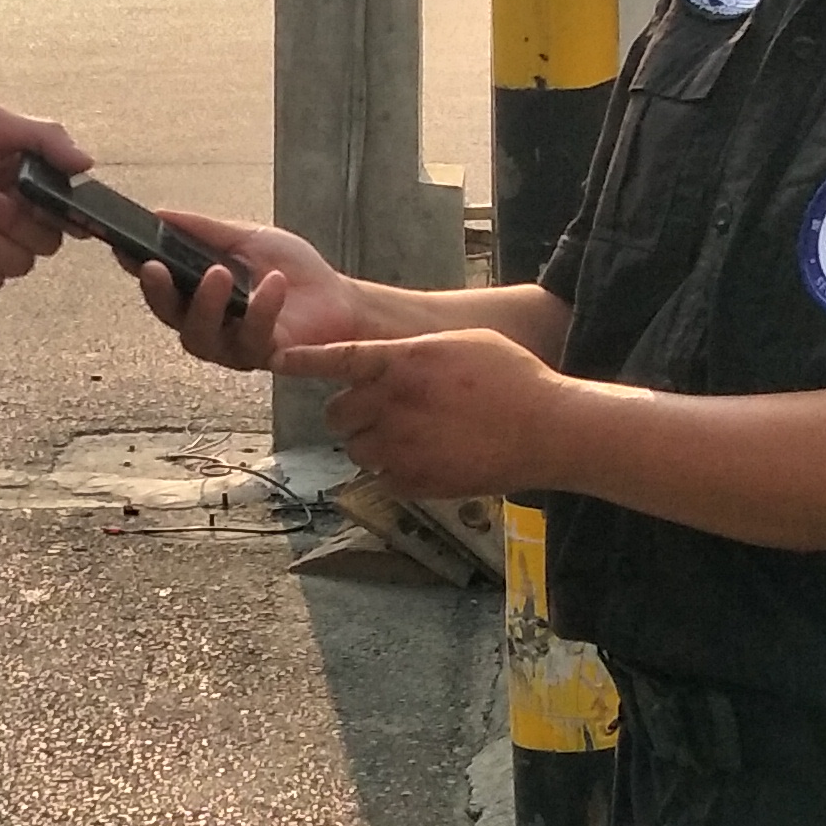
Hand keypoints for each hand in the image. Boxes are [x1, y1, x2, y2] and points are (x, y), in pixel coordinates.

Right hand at [137, 209, 356, 373]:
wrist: (338, 297)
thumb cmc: (290, 269)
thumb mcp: (245, 238)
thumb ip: (203, 231)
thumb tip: (158, 214)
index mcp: (197, 296)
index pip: (159, 286)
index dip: (138, 271)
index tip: (124, 249)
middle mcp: (207, 326)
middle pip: (170, 318)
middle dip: (159, 293)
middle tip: (157, 267)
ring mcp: (232, 347)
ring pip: (201, 338)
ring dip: (206, 305)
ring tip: (218, 273)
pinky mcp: (263, 359)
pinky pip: (252, 339)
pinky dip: (261, 309)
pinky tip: (272, 284)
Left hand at [277, 330, 570, 502]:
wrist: (549, 429)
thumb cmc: (513, 378)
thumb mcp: (461, 343)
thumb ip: (413, 352)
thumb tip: (383, 362)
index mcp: (405, 362)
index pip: (337, 358)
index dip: (302, 359)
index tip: (276, 359)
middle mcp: (395, 404)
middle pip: (337, 413)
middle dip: (351, 413)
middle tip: (382, 411)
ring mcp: (402, 447)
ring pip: (355, 448)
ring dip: (369, 443)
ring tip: (409, 436)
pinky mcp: (415, 482)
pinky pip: (380, 478)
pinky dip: (393, 471)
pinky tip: (427, 458)